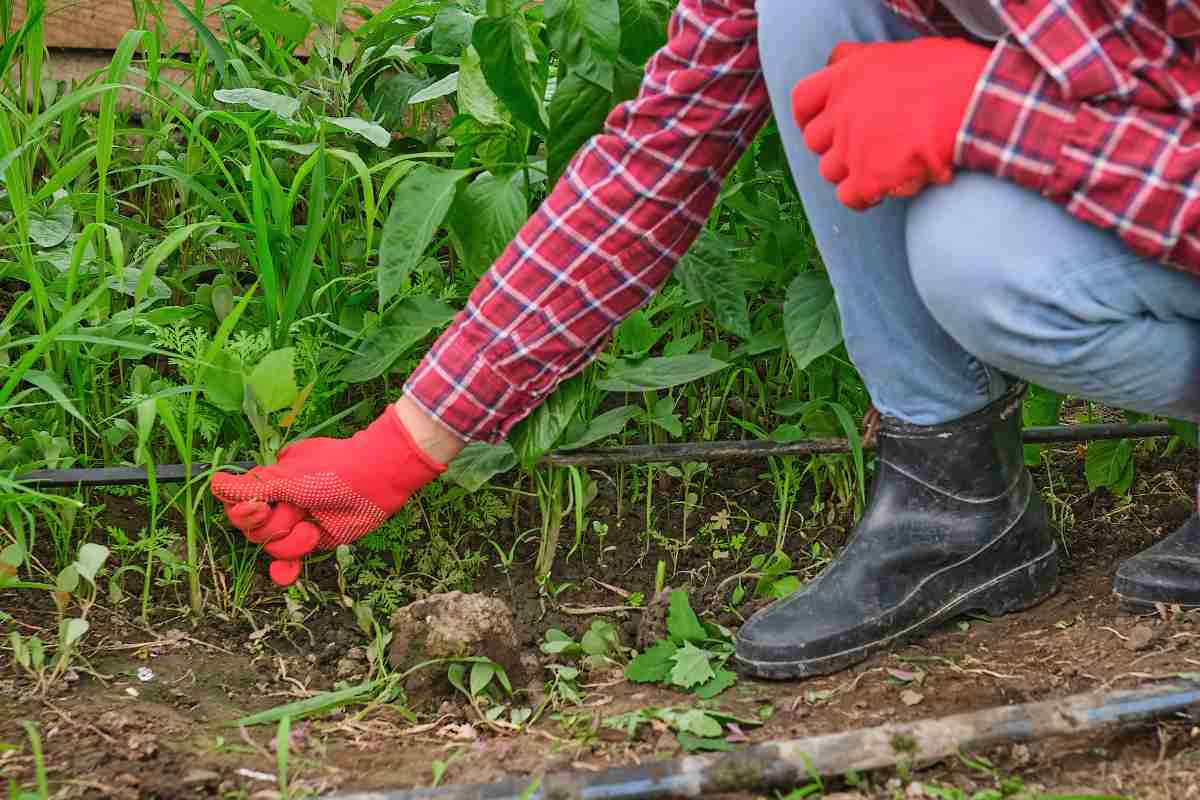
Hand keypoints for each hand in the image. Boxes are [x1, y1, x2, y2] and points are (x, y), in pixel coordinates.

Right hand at [210, 404, 446, 585]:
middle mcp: (279, 505)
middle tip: (298, 510)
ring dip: (292, 542)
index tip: (260, 507)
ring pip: (272, 548)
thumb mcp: (289, 476)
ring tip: (314, 527)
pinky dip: (286, 570)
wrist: (376, 480)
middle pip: (253, 531)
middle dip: (275, 526)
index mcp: (270, 483)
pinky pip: (289, 563)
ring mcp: (296, 524)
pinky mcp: (314, 541)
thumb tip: (214, 484)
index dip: (242, 512)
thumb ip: (253, 488)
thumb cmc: (332, 470)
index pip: (236, 505)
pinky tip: (288, 574)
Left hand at [791, 38, 990, 210]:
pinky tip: (882, 191)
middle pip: (815, 140)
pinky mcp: (869, 177)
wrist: (979, 103)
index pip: (803, 100)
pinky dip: (862, 198)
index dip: (806, 117)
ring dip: (850, 172)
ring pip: (830, 171)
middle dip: (834, 146)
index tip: (815, 125)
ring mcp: (852, 146)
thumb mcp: (898, 51)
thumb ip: (861, 60)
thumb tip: (837, 59)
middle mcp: (842, 111)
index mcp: (847, 76)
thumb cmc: (951, 74)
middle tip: (861, 149)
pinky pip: (849, 197)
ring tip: (879, 167)